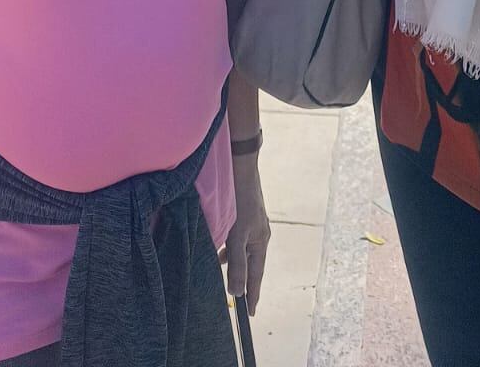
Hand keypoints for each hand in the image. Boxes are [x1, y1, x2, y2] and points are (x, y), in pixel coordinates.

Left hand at [225, 153, 271, 316]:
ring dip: (234, 262)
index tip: (250, 314)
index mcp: (261, 241)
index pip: (256, 275)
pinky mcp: (244, 214)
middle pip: (251, 264)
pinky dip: (229, 247)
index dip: (253, 295)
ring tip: (221, 271)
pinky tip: (218, 246)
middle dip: (244, 280)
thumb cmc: (241, 199)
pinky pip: (238, 238)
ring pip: (243, 250)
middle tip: (236, 299)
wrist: (242, 165)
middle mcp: (259, 233)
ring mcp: (252, 223)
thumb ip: (236, 263)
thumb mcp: (237, 235)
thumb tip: (236, 291)